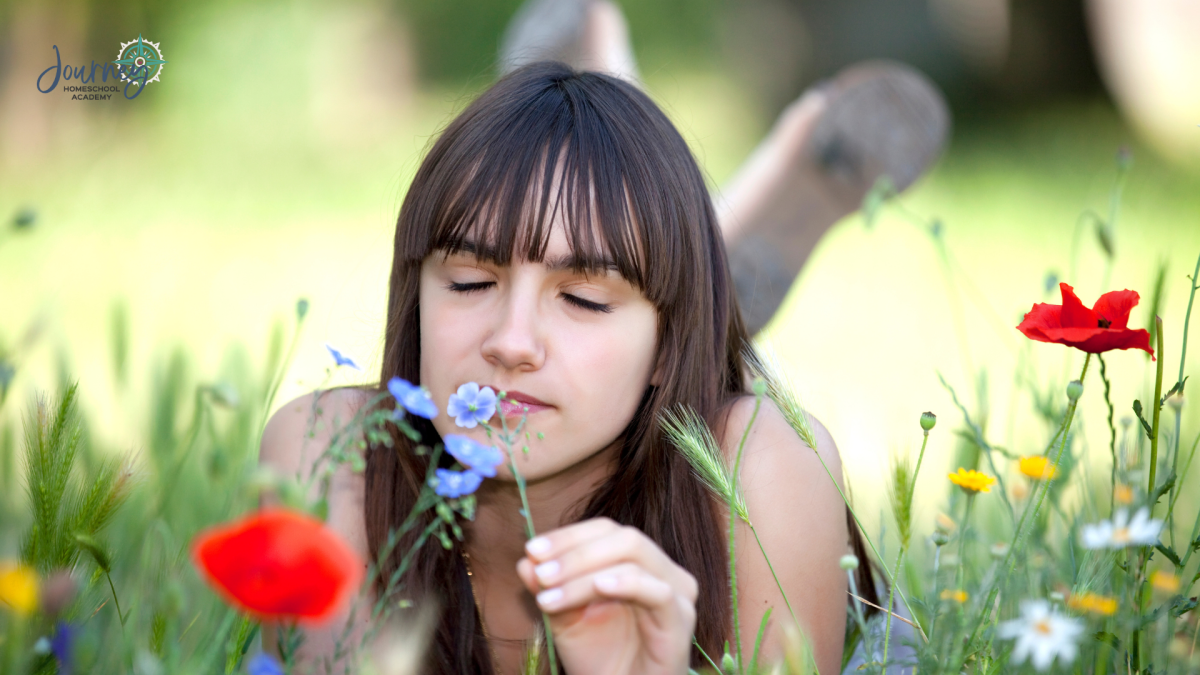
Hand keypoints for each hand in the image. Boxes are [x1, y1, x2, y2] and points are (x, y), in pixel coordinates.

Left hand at [517, 517, 697, 674]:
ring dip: (585, 571)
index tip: (532, 550)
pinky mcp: (680, 621)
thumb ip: (548, 588)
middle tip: (541, 573)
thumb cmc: (600, 659)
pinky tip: (600, 587)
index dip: (569, 535)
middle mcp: (662, 571)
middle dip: (575, 552)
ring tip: (551, 593)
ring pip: (634, 558)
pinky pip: (658, 592)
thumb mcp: (565, 620)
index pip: (606, 530)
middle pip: (623, 537)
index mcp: (638, 563)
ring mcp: (676, 594)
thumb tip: (525, 560)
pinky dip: (627, 583)